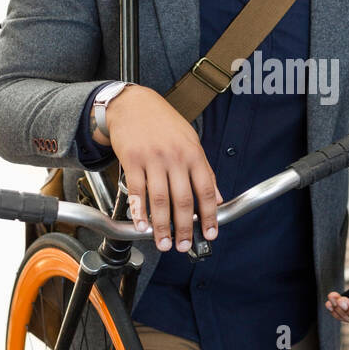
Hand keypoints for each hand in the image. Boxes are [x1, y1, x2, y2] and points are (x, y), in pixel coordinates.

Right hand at [106, 85, 222, 251]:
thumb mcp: (191, 141)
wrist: (133, 104)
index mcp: (193, 153)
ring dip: (161, 226)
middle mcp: (174, 157)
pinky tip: (141, 225)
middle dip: (184, 227)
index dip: (209, 215)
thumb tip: (217, 199)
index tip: (210, 233)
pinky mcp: (131, 160)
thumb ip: (204, 170)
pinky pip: (137, 191)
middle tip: (182, 246)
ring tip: (163, 243)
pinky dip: (139, 211)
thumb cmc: (163, 123)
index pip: (206, 190)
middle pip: (182, 199)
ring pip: (159, 199)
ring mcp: (152, 158)